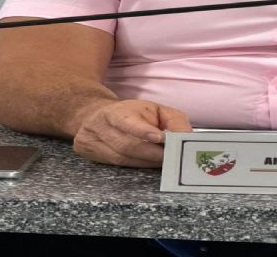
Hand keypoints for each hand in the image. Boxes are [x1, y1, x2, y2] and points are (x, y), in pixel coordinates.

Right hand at [72, 99, 191, 166]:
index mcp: (116, 112)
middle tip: (172, 158)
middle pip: (127, 145)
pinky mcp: (89, 155)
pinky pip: (116, 165)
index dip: (143, 130)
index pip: (128, 121)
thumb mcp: (154, 109)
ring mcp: (91, 142)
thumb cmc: (131, 114)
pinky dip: (136, 166)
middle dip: (153, 154)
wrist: (92, 115)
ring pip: (122, 159)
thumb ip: (173, 122)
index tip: (160, 138)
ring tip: (164, 163)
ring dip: (146, 163)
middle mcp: (100, 126)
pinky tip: (148, 165)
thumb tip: (186, 137)